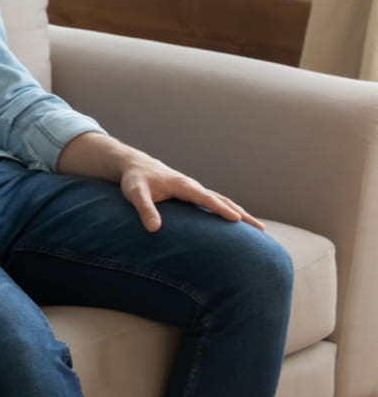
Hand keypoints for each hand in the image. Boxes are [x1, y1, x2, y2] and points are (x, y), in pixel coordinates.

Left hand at [118, 153, 264, 232]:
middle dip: (242, 214)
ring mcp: (195, 189)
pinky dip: (228, 210)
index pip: (206, 199)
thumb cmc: (135, 180)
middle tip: (261, 230)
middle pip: (222, 200)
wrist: (135, 166)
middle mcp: (193, 186)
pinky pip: (215, 202)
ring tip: (258, 229)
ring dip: (240, 213)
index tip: (238, 220)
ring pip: (222, 201)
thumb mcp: (135, 194)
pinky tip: (236, 223)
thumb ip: (144, 209)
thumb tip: (154, 229)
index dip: (221, 209)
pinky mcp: (192, 193)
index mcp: (183, 186)